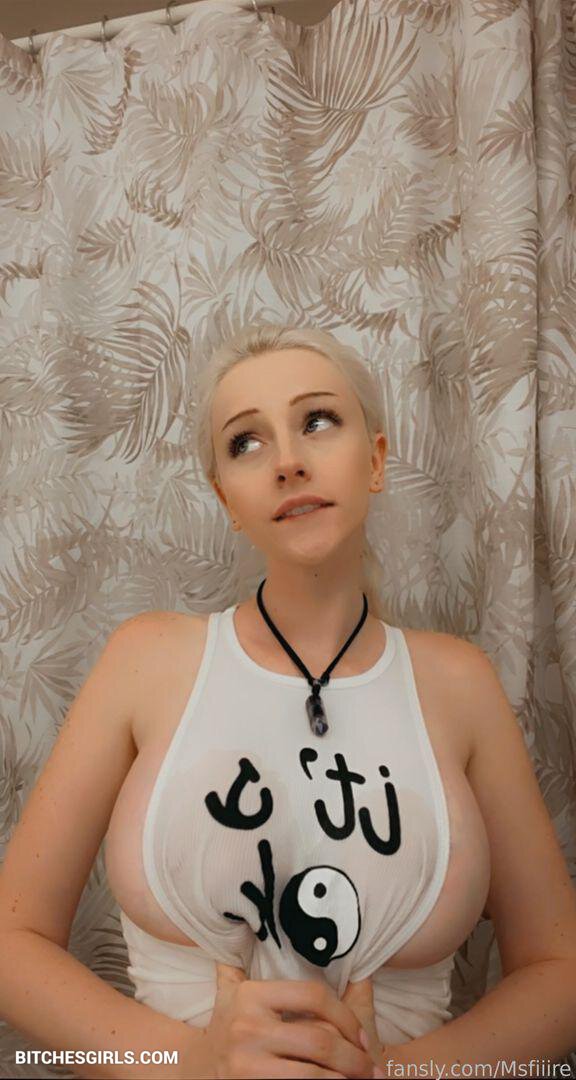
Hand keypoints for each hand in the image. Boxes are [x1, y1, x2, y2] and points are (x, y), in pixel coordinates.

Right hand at [203, 961, 378, 1078]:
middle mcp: (246, 1027)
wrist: (197, 1074)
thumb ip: (239, 963)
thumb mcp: (230, 994)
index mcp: (251, 995)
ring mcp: (247, 1062)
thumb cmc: (227, 1031)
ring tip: (364, 1079)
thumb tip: (252, 925)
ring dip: (347, 1077)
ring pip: (315, 1072)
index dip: (345, 1016)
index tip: (360, 1035)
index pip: (314, 995)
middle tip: (372, 1066)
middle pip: (320, 1040)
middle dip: (353, 1057)